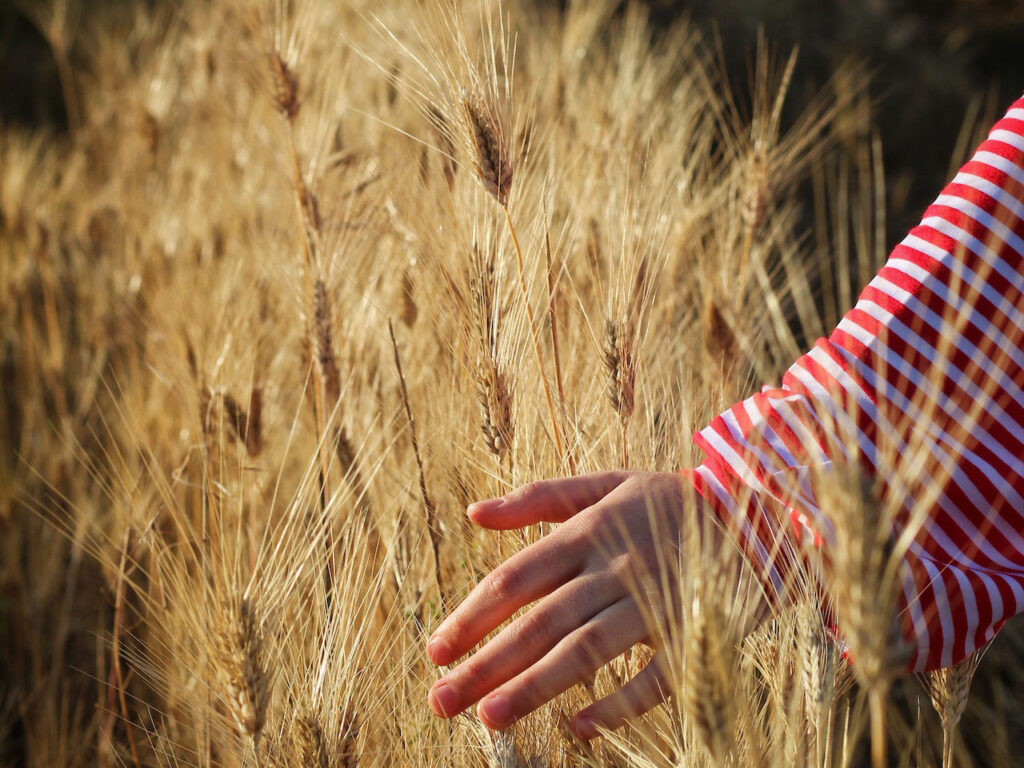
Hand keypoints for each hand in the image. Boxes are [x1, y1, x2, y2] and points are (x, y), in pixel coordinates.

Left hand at [425, 470, 705, 738]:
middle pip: (541, 621)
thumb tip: (474, 513)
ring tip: (490, 719)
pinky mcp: (693, 630)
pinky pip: (656, 675)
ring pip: (588, 649)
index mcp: (589, 531)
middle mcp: (614, 567)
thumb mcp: (607, 483)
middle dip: (487, 663)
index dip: (473, 615)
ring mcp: (654, 601)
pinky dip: (620, 703)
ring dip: (537, 686)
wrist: (759, 511)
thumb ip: (540, 498)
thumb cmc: (670, 501)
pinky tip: (579, 729)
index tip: (434, 651)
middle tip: (442, 701)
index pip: (517, 577)